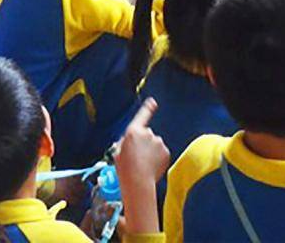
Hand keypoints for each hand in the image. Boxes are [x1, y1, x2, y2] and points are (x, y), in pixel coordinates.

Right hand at [116, 98, 169, 235]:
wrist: (138, 182)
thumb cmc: (125, 169)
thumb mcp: (118, 152)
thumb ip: (125, 142)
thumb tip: (131, 140)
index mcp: (133, 131)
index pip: (142, 116)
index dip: (147, 108)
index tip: (152, 102)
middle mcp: (148, 133)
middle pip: (147, 135)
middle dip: (144, 143)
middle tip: (137, 157)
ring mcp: (158, 142)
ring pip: (155, 145)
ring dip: (151, 151)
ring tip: (143, 164)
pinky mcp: (166, 151)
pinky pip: (161, 153)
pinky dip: (157, 158)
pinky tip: (151, 167)